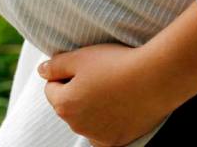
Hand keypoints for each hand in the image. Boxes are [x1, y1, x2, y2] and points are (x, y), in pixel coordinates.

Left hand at [37, 42, 172, 146]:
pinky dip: (108, 121)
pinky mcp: (118, 141)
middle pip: (68, 105)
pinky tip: (120, 105)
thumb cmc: (115, 64)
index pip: (51, 88)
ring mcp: (98, 136)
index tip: (85, 66)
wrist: (154, 79)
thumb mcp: (79, 57)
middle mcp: (77, 126)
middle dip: (77, 91)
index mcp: (63, 105)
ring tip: (113, 88)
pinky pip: (103, 132)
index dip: (65, 73)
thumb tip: (42, 71)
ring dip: (92, 107)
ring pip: (86, 119)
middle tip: (100, 74)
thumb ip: (55, 65)